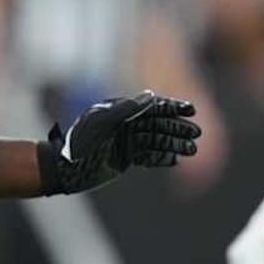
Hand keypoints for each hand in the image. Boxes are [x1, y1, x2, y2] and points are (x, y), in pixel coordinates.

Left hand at [38, 90, 200, 194]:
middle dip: (178, 127)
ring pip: (156, 140)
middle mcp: (125, 124)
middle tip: (197, 133)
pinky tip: (174, 160)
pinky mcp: (124, 157)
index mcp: (120, 111)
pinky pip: (147, 155)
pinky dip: (161, 158)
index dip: (172, 107)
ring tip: (192, 149)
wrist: (67, 167)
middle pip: (158, 124)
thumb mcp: (104, 122)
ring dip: (174, 144)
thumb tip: (151, 96)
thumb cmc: (83, 142)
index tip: (190, 109)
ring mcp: (126, 141)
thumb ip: (128, 109)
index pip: (151, 107)